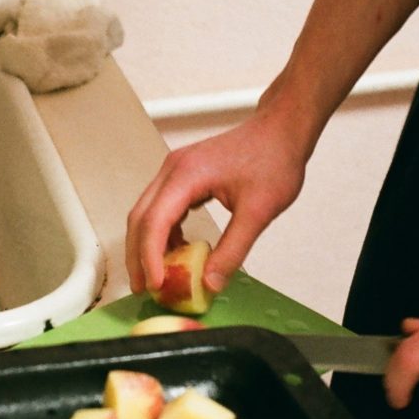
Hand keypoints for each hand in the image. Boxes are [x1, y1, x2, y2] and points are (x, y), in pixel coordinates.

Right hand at [125, 106, 309, 295]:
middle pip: (140, 217)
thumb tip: (210, 283)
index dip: (150, 256)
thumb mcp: (258, 211)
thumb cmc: (273, 159)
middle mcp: (173, 169)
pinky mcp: (184, 174)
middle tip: (145, 288)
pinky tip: (178, 251)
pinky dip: (163, 232)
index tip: (156, 284)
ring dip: (148, 244)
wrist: (281, 131)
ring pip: (147, 212)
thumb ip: (232, 250)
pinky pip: (162, 206)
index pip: (154, 221)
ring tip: (158, 276)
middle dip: (138, 255)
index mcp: (186, 175)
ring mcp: (176, 170)